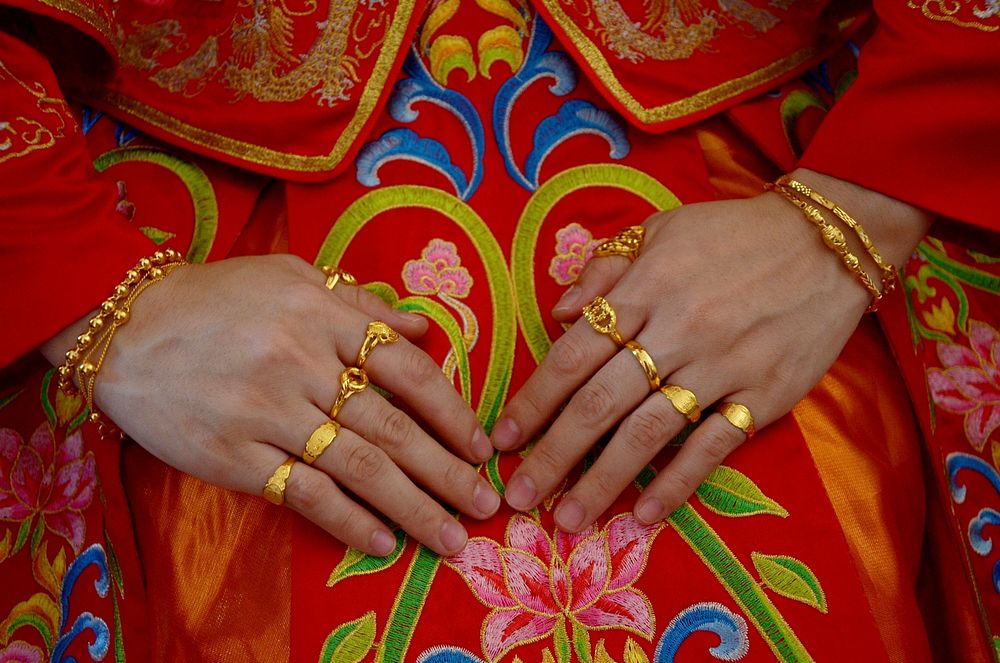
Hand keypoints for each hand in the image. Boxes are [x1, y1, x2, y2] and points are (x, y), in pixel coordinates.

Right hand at [42, 254, 499, 555]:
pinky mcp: (235, 457)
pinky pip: (302, 494)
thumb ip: (361, 302)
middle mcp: (303, 365)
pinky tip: (382, 542)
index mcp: (324, 317)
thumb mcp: (291, 276)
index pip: (408, 370)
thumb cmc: (216, 298)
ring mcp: (268, 414)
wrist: (124, 327)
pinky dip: (347, 521)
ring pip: (358, 468)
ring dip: (413, 507)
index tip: (480, 446)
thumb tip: (425, 330)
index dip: (451, 412)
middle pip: (392, 428)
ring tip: (451, 536)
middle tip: (486, 503)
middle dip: (447, 472)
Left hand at [491, 169, 930, 531]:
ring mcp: (721, 367)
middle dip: (554, 454)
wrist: (828, 242)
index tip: (503, 439)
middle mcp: (676, 331)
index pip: (573, 354)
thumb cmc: (733, 234)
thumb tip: (559, 313)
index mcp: (645, 289)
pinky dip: (675, 484)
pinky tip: (642, 516)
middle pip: (600, 403)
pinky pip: (710, 448)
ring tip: (568, 519)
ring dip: (602, 480)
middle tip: (520, 495)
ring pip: (648, 433)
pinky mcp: (762, 396)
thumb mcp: (661, 228)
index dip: (534, 400)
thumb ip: (605, 267)